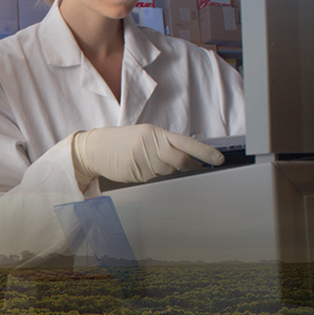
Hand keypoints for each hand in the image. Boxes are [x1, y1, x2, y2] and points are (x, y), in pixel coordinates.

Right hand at [71, 124, 224, 186]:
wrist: (94, 148)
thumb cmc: (121, 143)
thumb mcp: (144, 137)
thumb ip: (164, 145)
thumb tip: (187, 158)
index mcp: (155, 133)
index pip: (185, 143)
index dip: (204, 152)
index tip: (219, 159)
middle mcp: (150, 144)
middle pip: (180, 161)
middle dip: (191, 168)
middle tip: (198, 172)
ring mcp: (142, 159)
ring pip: (167, 173)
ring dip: (168, 174)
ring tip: (155, 168)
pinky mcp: (135, 172)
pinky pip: (153, 180)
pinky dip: (154, 179)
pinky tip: (143, 172)